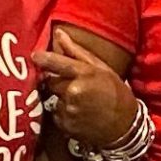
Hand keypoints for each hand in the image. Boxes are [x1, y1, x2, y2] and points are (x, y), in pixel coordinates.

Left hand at [35, 28, 135, 152]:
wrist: (125, 126)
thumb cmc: (116, 93)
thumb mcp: (102, 68)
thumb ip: (77, 51)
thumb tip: (58, 34)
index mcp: (84, 74)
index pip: (56, 63)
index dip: (43, 59)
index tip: (35, 56)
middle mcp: (73, 91)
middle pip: (50, 82)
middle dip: (56, 81)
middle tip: (73, 85)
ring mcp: (68, 110)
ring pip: (53, 99)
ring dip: (61, 98)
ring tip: (81, 102)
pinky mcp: (65, 125)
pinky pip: (56, 114)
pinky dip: (63, 113)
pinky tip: (79, 113)